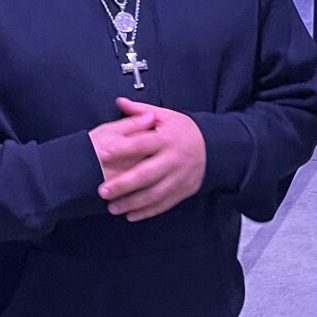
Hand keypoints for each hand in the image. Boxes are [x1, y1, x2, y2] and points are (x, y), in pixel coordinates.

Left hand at [97, 98, 207, 221]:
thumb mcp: (165, 116)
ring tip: (112, 208)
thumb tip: (119, 101)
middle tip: (102, 191)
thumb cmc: (182, 130)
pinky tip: (130, 216)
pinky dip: (147, 212)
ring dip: (132, 203)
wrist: (213, 146)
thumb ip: (140, 111)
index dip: (122, 149)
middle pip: (146, 174)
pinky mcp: (184, 190)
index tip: (102, 154)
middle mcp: (173, 159)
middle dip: (124, 184)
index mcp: (166, 138)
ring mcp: (179, 177)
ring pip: (154, 193)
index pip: (141, 143)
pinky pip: (164, 204)